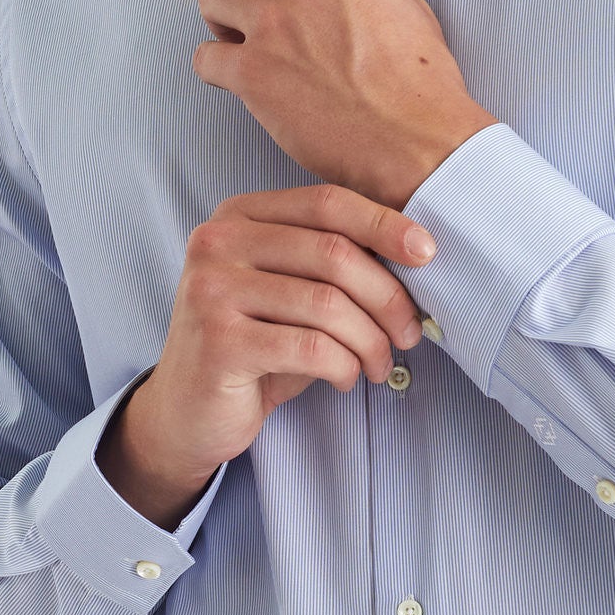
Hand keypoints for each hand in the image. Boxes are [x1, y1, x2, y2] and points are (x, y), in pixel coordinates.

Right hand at [102, 185, 438, 517]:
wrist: (187, 412)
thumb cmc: (253, 348)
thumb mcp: (290, 292)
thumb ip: (331, 264)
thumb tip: (417, 256)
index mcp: (237, 216)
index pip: (326, 202)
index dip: (384, 224)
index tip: (427, 253)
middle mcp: (217, 243)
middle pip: (333, 253)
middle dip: (387, 296)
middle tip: (410, 332)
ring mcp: (211, 291)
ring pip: (328, 304)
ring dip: (371, 340)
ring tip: (381, 364)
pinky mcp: (217, 343)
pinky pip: (311, 347)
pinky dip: (344, 366)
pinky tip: (346, 378)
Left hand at [191, 0, 497, 205]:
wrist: (417, 139)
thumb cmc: (421, 82)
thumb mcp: (405, 4)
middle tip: (250, 2)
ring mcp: (269, 24)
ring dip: (222, 17)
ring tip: (243, 41)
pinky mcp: (250, 74)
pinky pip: (203, 58)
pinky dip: (215, 69)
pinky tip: (239, 81)